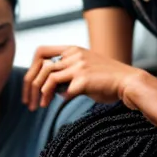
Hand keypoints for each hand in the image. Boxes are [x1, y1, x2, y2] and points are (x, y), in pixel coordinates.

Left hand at [22, 44, 149, 110]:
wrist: (128, 83)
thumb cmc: (107, 81)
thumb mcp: (84, 70)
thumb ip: (67, 74)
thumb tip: (49, 89)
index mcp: (72, 50)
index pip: (41, 52)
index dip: (31, 68)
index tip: (29, 85)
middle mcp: (74, 55)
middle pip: (41, 68)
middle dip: (30, 86)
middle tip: (28, 102)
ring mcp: (79, 66)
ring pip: (48, 78)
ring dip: (41, 94)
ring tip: (40, 106)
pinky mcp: (84, 79)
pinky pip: (63, 90)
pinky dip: (59, 97)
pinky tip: (63, 101)